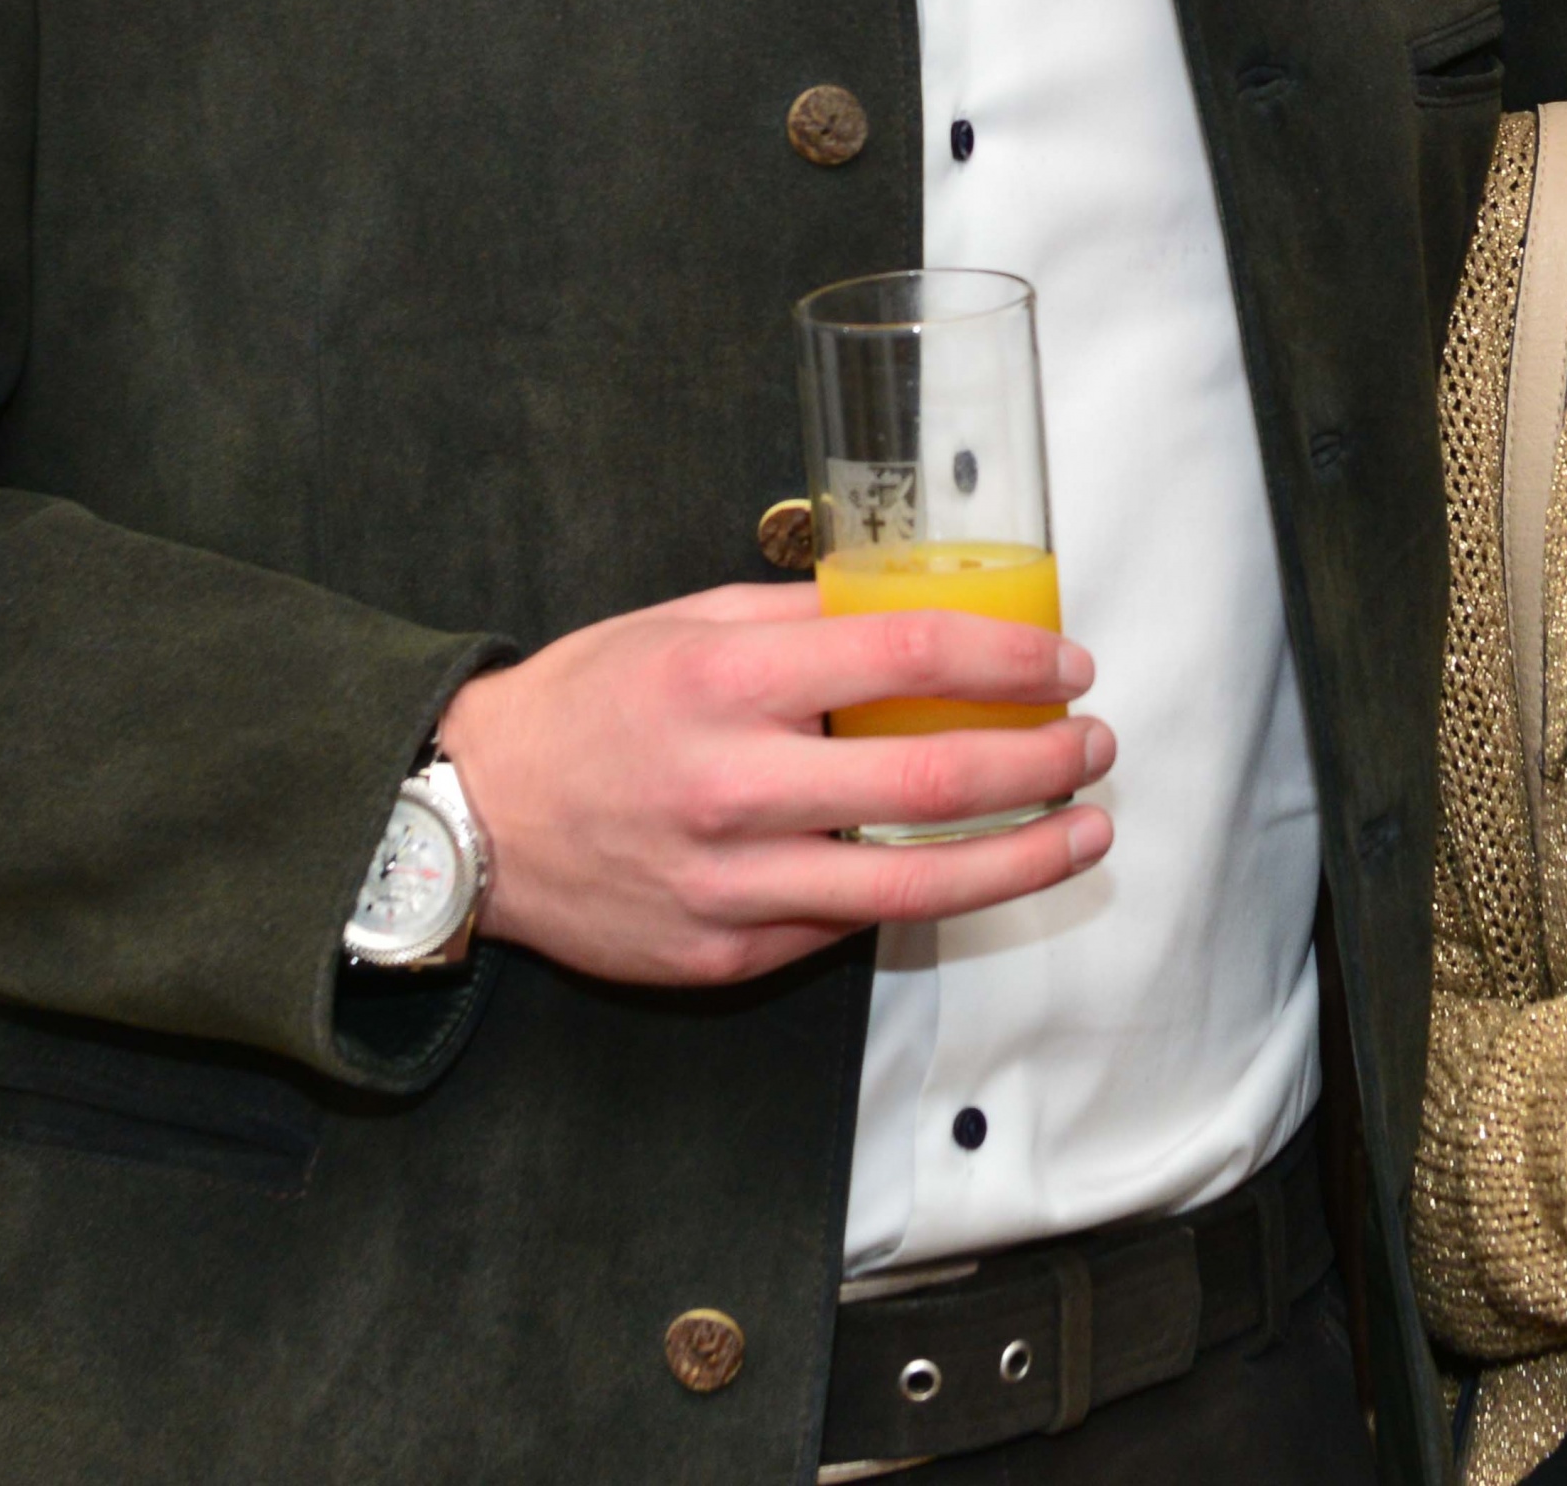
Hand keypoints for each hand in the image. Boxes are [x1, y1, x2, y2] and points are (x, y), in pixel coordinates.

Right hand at [433, 585, 1112, 985]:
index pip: (906, 659)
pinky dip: (913, 897)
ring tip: (1082, 832)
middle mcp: (733, 788)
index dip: (1009, 663)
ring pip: (913, 889)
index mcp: (726, 684)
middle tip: (1094, 747)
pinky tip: (960, 871)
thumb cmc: (585, 705)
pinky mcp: (724, 957)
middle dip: (1041, 766)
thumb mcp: (683, 625)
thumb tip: (918, 609)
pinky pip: (843, 927)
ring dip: (1022, 859)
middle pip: (932, 787)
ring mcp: (730, 887)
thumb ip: (800, 621)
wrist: (473, 817)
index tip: (1069, 665)